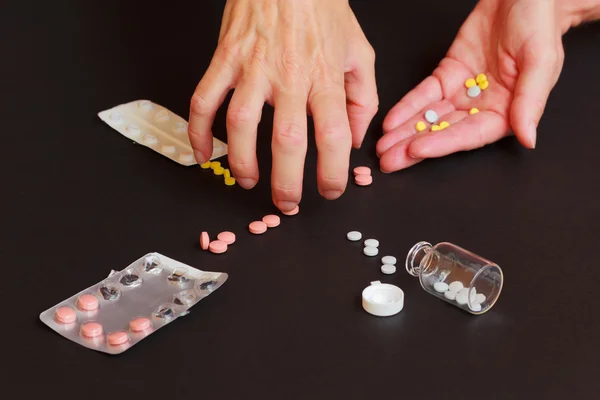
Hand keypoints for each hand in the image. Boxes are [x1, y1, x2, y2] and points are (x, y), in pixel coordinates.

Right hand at [188, 0, 377, 210]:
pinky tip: (203, 155)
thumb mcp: (359, 51)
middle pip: (287, 141)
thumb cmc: (323, 10)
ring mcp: (252, 68)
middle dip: (286, 184)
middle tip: (286, 204)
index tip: (330, 190)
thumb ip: (363, 99)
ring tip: (247, 182)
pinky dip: (198, 131)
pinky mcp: (225, 60)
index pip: (332, 135)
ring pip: (240, 126)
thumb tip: (352, 139)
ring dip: (242, 162)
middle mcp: (289, 77)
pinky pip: (204, 100)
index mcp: (325, 76)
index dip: (333, 172)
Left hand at [377, 0, 572, 172]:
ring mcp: (463, 91)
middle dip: (414, 146)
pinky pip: (424, 94)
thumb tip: (527, 138)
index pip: (470, 134)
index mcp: (508, 111)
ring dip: (406, 132)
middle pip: (445, 132)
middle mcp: (483, 106)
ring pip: (431, 117)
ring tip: (382, 147)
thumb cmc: (540, 24)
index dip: (443, 143)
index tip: (417, 149)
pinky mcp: (448, 74)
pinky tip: (390, 121)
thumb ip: (531, 101)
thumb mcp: (541, 60)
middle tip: (388, 161)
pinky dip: (407, 107)